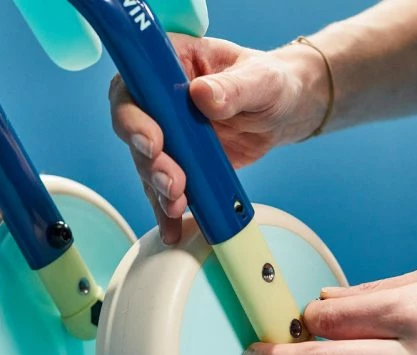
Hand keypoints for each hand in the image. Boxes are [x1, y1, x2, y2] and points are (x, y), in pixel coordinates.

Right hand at [109, 34, 328, 243]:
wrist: (283, 113)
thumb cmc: (272, 83)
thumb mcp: (261, 80)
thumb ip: (234, 87)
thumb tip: (203, 96)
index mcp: (172, 64)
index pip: (134, 85)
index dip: (133, 115)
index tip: (154, 142)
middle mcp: (161, 100)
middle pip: (135, 132)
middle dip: (150, 162)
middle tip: (173, 182)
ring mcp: (169, 134)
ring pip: (147, 165)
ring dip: (158, 189)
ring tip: (177, 205)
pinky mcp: (180, 163)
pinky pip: (165, 189)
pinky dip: (167, 210)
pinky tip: (171, 228)